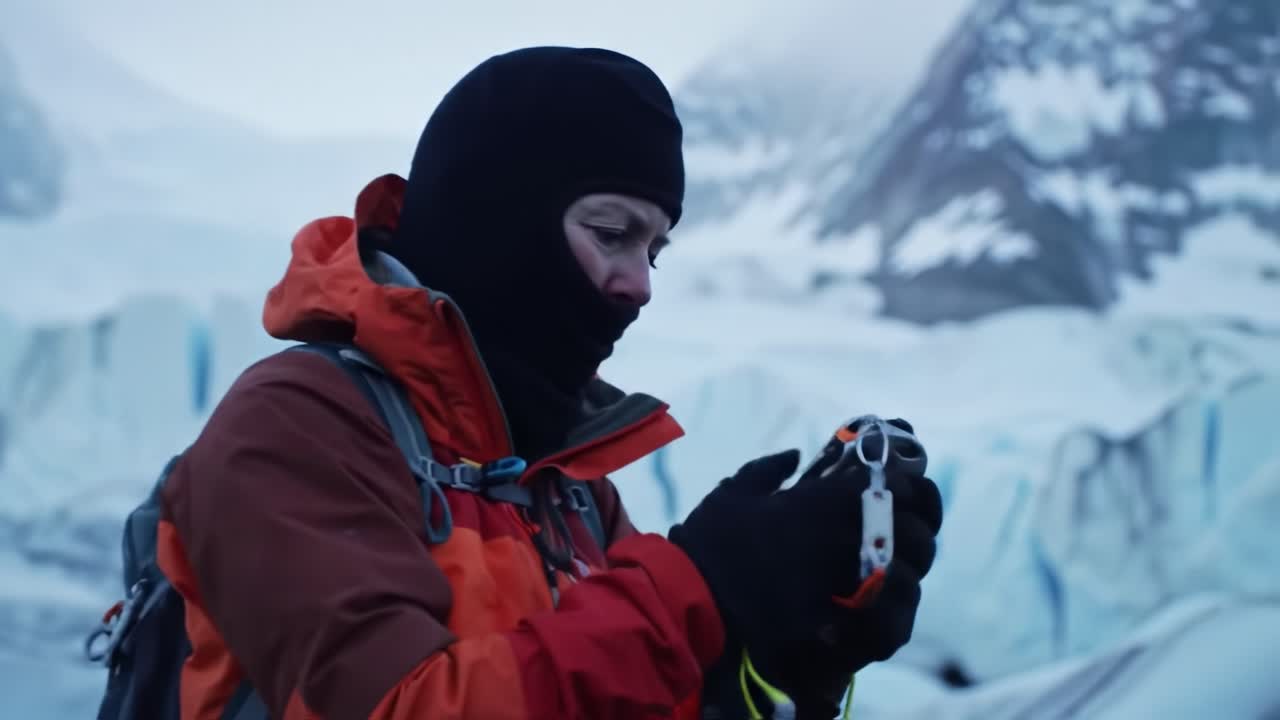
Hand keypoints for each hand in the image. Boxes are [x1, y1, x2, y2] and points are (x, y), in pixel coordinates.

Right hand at [669, 421, 942, 715]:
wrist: (693, 596)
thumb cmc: (711, 539)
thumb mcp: (735, 490)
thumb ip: (770, 469)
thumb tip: (795, 455)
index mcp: (821, 501)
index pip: (890, 485)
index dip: (904, 485)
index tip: (897, 486)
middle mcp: (840, 537)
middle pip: (909, 530)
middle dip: (918, 529)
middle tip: (909, 528)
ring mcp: (841, 578)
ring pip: (902, 570)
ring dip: (907, 566)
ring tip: (897, 563)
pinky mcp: (834, 614)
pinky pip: (877, 608)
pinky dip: (883, 601)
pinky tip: (875, 595)